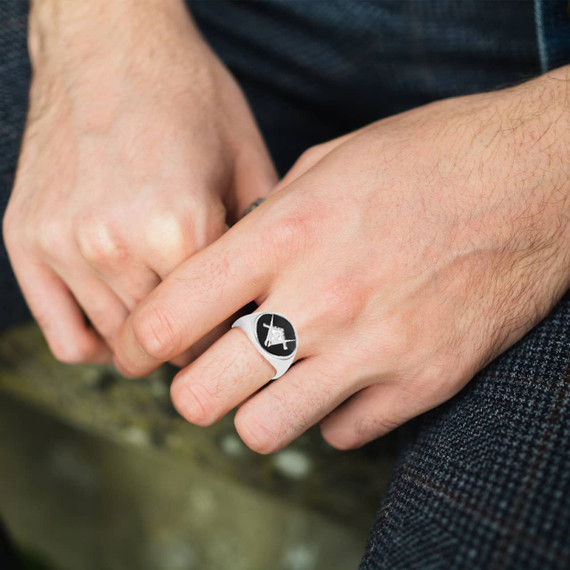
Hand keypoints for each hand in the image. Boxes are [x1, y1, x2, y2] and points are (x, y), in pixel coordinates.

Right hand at [2, 0, 275, 363]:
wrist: (110, 39)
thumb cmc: (187, 95)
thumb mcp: (247, 160)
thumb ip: (257, 237)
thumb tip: (264, 294)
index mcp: (181, 226)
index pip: (214, 327)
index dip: (233, 336)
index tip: (239, 331)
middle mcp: (115, 243)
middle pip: (166, 343)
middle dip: (194, 342)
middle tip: (208, 329)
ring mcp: (64, 244)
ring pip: (117, 342)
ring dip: (148, 342)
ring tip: (169, 321)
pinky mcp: (26, 240)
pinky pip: (62, 333)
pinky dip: (94, 342)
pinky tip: (119, 320)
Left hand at [113, 70, 569, 451]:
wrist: (535, 178)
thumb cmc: (428, 159)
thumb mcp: (327, 166)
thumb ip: (266, 224)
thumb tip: (229, 273)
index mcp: (284, 236)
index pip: (169, 318)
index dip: (141, 342)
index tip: (147, 347)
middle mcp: (321, 300)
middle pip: (204, 395)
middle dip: (195, 389)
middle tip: (211, 371)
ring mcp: (374, 350)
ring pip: (265, 431)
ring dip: (258, 412)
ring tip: (276, 383)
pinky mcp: (423, 382)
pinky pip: (345, 434)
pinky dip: (333, 414)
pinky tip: (346, 379)